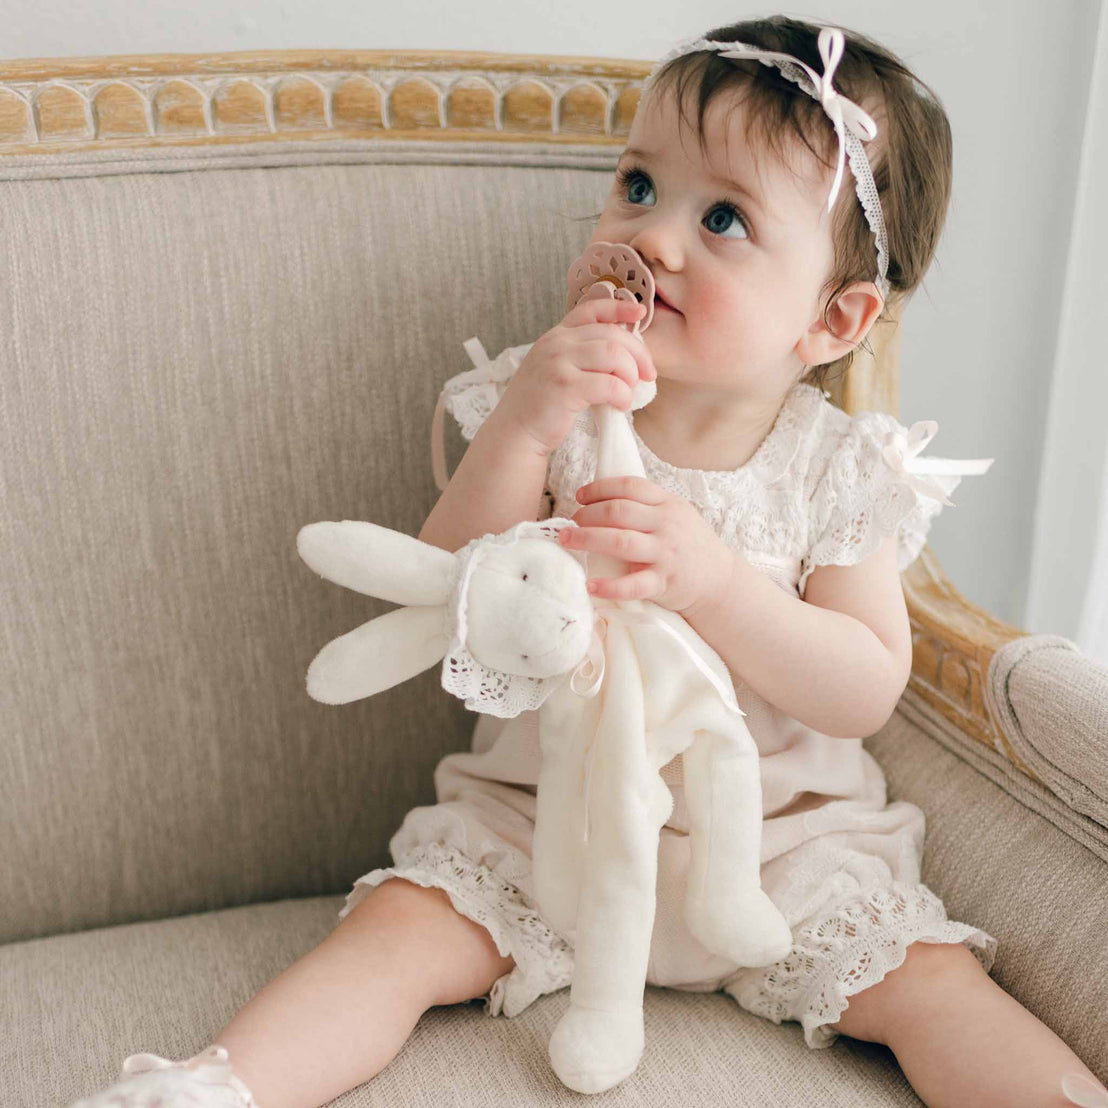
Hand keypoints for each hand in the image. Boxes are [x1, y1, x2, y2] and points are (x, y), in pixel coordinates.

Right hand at [495, 298, 656, 457]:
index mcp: (556, 336)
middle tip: (647, 375)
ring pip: (614, 355)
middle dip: (638, 354)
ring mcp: (558, 363)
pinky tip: (619, 405)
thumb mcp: (556, 368)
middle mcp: (556, 343)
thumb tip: (624, 353)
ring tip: (627, 393)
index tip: (640, 312)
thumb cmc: (542, 405)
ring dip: (630, 375)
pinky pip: (609, 384)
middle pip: (612, 335)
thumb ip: (580, 355)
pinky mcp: (565, 387)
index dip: (619, 307)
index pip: (592, 309)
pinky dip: (622, 395)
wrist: (516, 432)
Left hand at [558, 475, 733, 614]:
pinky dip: (609, 586)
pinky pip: (633, 585)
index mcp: (667, 504)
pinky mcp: (664, 583)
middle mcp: (666, 525)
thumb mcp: (677, 514)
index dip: (599, 488)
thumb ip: (648, 505)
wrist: (720, 580)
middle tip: (570, 522)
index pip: (629, 487)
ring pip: (620, 542)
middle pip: (618, 511)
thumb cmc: (690, 545)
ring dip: (587, 539)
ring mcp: (665, 554)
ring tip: (566, 540)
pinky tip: (590, 585)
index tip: (580, 495)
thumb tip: (603, 499)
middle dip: (587, 514)